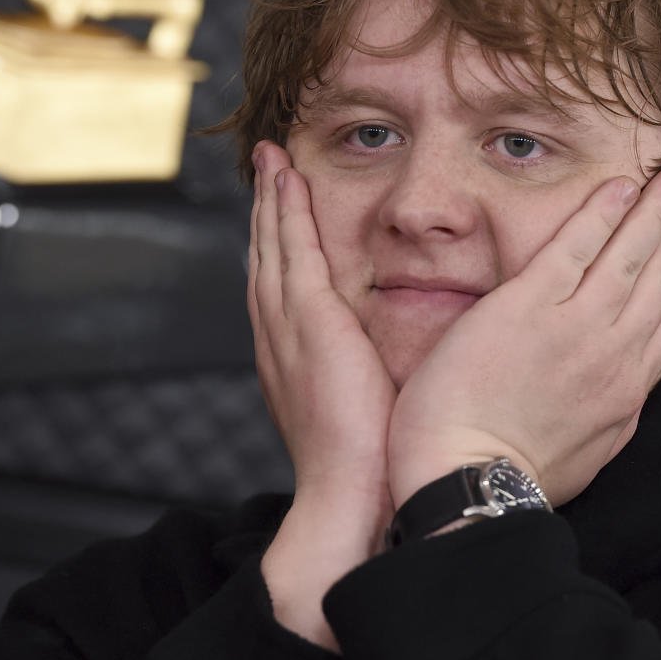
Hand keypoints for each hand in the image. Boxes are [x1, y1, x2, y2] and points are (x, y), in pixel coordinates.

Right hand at [247, 140, 396, 499]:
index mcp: (290, 360)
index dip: (277, 246)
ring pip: (273, 245)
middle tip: (266, 169)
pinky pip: (293, 250)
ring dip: (271, 199)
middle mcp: (278, 338)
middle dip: (265, 211)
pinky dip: (287, 212)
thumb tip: (395, 366)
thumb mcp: (363, 413)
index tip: (281, 214)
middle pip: (266, 258)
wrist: (348, 499)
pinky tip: (289, 179)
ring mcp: (287, 327)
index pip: (281, 288)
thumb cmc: (369, 466)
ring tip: (271, 160)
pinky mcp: (309, 321)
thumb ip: (370, 380)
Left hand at [387, 164, 660, 508]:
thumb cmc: (516, 478)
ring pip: (631, 256)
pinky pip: (576, 249)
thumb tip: (625, 391)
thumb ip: (612, 410)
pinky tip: (620, 189)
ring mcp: (575, 328)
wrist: (468, 484)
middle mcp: (615, 354)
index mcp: (628, 389)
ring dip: (658, 211)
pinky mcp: (529, 308)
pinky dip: (602, 215)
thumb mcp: (589, 451)